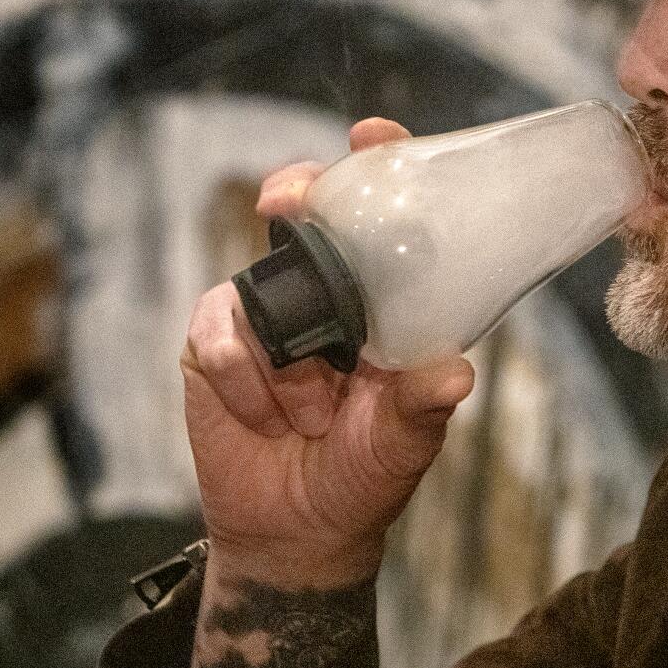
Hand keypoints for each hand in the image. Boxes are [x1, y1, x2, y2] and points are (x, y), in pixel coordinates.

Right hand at [180, 118, 475, 589]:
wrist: (298, 533)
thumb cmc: (365, 474)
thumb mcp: (406, 440)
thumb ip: (422, 404)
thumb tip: (455, 374)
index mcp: (379, 300)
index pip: (378, 216)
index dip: (377, 164)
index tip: (374, 134)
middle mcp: (321, 293)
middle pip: (304, 212)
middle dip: (297, 193)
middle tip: (290, 198)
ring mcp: (263, 316)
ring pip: (260, 287)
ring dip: (286, 357)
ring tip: (313, 414)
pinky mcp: (213, 347)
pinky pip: (219, 337)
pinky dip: (247, 382)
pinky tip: (267, 419)